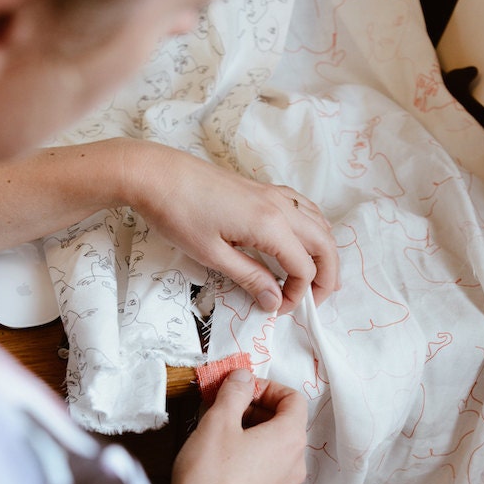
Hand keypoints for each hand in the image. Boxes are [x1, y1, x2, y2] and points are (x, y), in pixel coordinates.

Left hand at [130, 144, 339, 314]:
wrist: (156, 174)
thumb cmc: (178, 214)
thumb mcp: (211, 254)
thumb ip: (249, 277)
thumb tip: (275, 301)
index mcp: (270, 225)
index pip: (304, 267)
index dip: (297, 295)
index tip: (275, 309)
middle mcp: (280, 206)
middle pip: (324, 244)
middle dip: (326, 276)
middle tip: (314, 302)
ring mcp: (274, 193)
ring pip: (319, 223)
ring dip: (323, 252)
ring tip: (314, 278)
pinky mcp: (263, 188)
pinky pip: (304, 207)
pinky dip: (312, 229)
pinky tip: (300, 243)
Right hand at [150, 369, 307, 483]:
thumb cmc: (209, 476)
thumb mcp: (217, 422)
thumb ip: (234, 392)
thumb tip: (243, 377)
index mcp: (290, 438)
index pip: (293, 398)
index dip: (266, 388)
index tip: (238, 390)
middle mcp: (296, 463)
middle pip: (286, 422)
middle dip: (255, 408)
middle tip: (222, 408)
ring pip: (275, 447)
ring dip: (251, 432)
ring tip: (218, 434)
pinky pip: (267, 469)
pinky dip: (250, 456)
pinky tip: (221, 461)